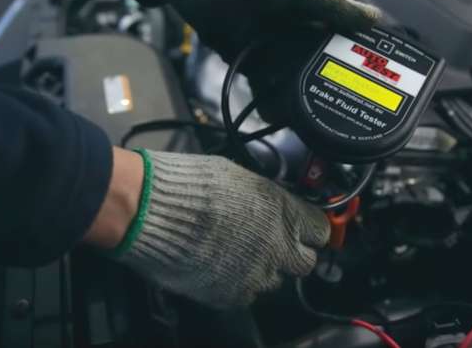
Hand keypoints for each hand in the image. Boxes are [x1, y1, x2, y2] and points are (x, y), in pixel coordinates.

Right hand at [108, 150, 329, 307]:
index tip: (302, 228)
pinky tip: (217, 264)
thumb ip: (266, 196)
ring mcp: (255, 275)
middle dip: (290, 253)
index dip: (309, 228)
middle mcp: (276, 247)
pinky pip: (245, 294)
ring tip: (234, 251)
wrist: (151, 210)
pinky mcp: (230, 295)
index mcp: (282, 211)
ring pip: (274, 280)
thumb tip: (275, 205)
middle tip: (269, 242)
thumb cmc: (190, 183)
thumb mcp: (238, 175)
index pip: (320, 229)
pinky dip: (236, 283)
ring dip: (261, 268)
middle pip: (305, 262)